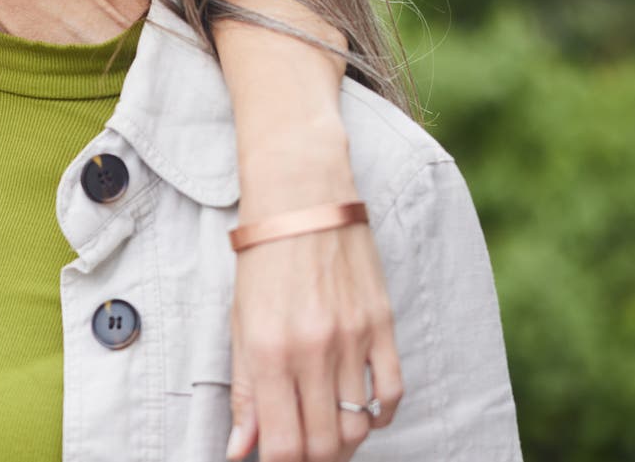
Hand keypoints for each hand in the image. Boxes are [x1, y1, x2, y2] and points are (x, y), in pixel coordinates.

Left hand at [224, 220, 401, 461]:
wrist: (301, 198)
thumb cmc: (261, 261)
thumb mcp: (240, 325)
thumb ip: (245, 392)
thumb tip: (240, 450)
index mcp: (269, 353)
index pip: (282, 444)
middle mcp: (313, 351)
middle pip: (324, 444)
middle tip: (302, 454)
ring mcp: (354, 339)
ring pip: (359, 424)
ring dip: (344, 444)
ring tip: (328, 438)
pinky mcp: (383, 325)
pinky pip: (394, 391)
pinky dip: (381, 415)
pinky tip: (364, 415)